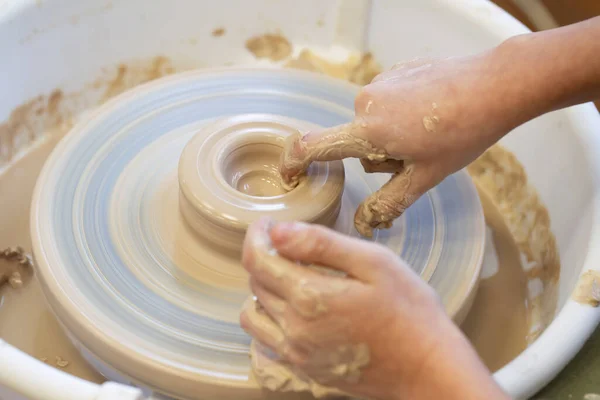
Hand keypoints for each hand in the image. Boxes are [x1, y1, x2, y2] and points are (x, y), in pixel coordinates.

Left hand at [240, 218, 507, 399]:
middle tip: (286, 243)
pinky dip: (270, 318)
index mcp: (309, 297)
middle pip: (255, 283)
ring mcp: (297, 353)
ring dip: (263, 290)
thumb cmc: (409, 310)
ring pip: (254, 314)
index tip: (268, 224)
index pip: (257, 260)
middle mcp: (294, 328)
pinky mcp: (305, 368)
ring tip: (290, 276)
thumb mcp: (374, 263)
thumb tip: (279, 231)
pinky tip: (296, 308)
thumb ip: (322, 244)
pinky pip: (268, 340)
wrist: (427, 368)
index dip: (256, 236)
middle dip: (264, 256)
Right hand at [280, 54, 521, 236]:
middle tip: (416, 155)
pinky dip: (401, 114)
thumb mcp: (424, 177)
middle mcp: (366, 102)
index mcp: (369, 130)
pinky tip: (431, 113)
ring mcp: (380, 83)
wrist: (494, 85)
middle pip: (355, 141)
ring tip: (428, 132)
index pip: (314, 146)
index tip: (289, 176)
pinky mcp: (394, 72)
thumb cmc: (463, 133)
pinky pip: (386, 103)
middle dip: (378, 154)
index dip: (294, 163)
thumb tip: (362, 225)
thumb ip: (388, 202)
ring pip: (372, 123)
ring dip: (390, 135)